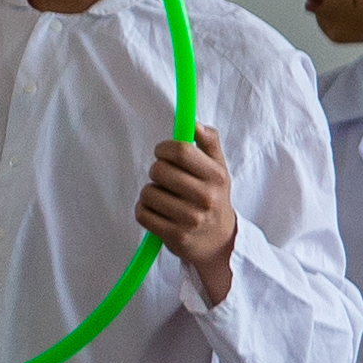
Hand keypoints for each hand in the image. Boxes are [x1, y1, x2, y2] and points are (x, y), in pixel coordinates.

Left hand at [139, 126, 239, 302]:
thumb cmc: (214, 198)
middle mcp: (205, 197)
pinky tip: (158, 213)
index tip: (162, 153)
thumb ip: (209, 142)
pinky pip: (142, 213)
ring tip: (165, 199)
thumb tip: (193, 122)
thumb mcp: (219, 169)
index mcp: (215, 176)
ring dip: (150, 193)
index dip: (163, 148)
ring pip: (148, 193)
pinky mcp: (174, 236)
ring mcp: (190, 218)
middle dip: (157, 172)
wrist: (220, 241)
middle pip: (159, 170)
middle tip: (166, 180)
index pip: (180, 151)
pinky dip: (144, 210)